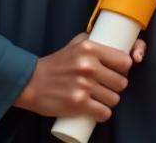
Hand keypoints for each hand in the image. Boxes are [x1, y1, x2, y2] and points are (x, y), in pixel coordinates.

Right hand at [12, 33, 143, 119]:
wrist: (30, 82)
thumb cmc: (54, 64)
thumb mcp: (74, 44)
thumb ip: (93, 40)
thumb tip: (114, 41)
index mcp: (90, 48)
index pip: (125, 61)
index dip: (124, 69)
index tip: (118, 72)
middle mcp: (89, 65)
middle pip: (122, 82)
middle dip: (116, 87)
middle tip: (107, 87)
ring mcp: (83, 85)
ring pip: (114, 99)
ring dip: (109, 102)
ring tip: (101, 99)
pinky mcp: (78, 103)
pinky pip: (104, 113)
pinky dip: (102, 114)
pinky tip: (98, 111)